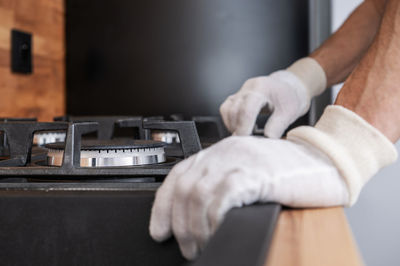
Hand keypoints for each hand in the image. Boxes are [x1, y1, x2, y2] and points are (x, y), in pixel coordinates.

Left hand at [149, 136, 348, 259]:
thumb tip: (199, 218)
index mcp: (220, 151)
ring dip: (195, 228)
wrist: (327, 161)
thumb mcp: (249, 174)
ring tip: (201, 247)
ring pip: (199, 195)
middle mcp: (226, 151)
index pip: (179, 176)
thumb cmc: (291, 172)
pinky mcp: (258, 172)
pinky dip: (216, 219)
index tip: (159, 230)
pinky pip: (224, 196)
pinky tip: (219, 232)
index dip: (162, 206)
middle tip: (187, 247)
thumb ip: (224, 186)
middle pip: (185, 188)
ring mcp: (241, 159)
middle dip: (180, 224)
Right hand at [219, 58, 326, 137]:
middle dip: (238, 129)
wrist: (289, 87)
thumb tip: (263, 141)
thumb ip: (276, 127)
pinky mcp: (236, 97)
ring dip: (233, 125)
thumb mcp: (289, 112)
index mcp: (261, 88)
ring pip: (226, 110)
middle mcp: (247, 88)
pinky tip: (242, 127)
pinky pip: (226, 109)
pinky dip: (230, 121)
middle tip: (248, 141)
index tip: (247, 142)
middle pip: (233, 111)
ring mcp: (240, 92)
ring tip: (246, 133)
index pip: (246, 110)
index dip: (244, 129)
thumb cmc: (290, 97)